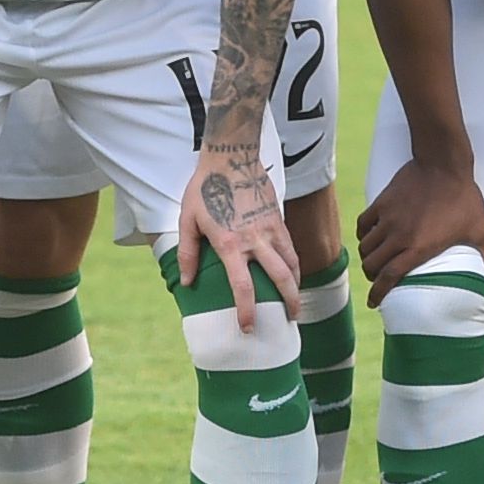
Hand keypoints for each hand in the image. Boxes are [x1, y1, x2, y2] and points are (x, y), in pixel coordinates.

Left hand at [171, 143, 300, 328]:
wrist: (231, 157)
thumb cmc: (205, 188)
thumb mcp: (187, 220)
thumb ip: (187, 252)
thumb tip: (187, 282)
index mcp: (230, 244)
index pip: (243, 287)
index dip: (247, 311)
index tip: (248, 327)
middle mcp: (254, 240)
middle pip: (280, 279)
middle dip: (288, 303)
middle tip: (290, 320)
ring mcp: (270, 229)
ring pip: (291, 263)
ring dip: (296, 285)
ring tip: (295, 302)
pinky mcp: (278, 219)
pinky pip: (291, 247)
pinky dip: (294, 264)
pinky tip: (292, 273)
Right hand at [355, 154, 483, 301]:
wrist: (443, 163)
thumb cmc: (464, 198)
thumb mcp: (483, 230)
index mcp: (418, 247)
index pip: (389, 277)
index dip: (378, 293)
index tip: (375, 303)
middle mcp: (398, 236)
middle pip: (372, 265)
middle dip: (373, 277)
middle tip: (379, 279)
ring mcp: (387, 219)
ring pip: (365, 247)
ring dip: (368, 258)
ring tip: (376, 261)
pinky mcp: (381, 203)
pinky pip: (363, 225)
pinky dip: (363, 235)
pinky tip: (371, 237)